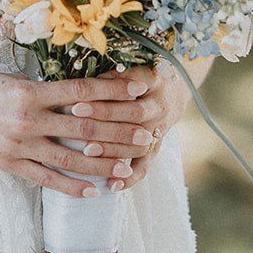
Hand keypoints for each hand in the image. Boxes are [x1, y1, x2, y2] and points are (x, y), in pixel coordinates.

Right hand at [0, 64, 180, 198]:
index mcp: (30, 91)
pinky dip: (73, 187)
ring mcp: (19, 145)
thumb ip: (44, 87)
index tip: (139, 88)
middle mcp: (28, 119)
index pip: (82, 91)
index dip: (114, 90)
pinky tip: (95, 191)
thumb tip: (82, 91)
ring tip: (129, 167)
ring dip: (103, 163)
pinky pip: (47, 179)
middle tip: (146, 134)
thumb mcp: (12, 78)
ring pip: (71, 158)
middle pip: (84, 127)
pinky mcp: (10, 164)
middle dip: (119, 131)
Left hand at [89, 62, 191, 189]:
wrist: (175, 90)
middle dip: (104, 116)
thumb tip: (78, 85)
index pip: (129, 87)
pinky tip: (111, 185)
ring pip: (139, 142)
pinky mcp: (157, 147)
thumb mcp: (132, 67)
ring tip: (87, 152)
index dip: (105, 93)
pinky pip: (146, 166)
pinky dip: (129, 178)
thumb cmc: (142, 77)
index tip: (79, 98)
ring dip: (113, 148)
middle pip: (135, 113)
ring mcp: (160, 129)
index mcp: (153, 80)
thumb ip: (109, 76)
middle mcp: (160, 105)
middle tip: (77, 120)